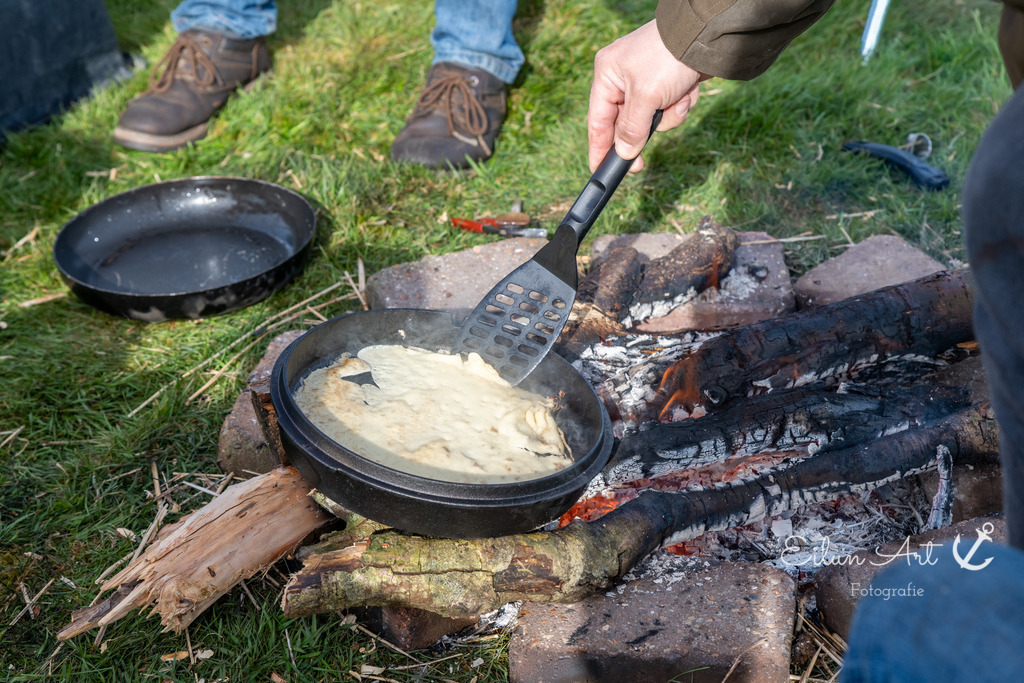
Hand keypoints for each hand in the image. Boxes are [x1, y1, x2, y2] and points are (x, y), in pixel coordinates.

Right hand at [588, 20, 704, 171]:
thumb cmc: (668, 57)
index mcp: (607, 75)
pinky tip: (688, 90)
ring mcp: (647, 80)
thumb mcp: (646, 96)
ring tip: (678, 99)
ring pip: (652, 119)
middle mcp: (623, 78)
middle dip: (644, 131)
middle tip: (640, 164)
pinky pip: (669, 108)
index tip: (600, 172)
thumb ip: (632, 128)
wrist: (707, 34)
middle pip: (627, 123)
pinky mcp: (668, 83)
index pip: (597, 121)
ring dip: (668, 116)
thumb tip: (624, 153)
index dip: (598, 149)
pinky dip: (680, 105)